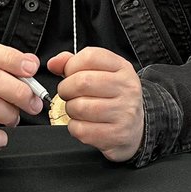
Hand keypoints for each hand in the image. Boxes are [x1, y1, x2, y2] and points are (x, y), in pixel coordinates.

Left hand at [48, 47, 143, 162]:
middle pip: (82, 82)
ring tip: (77, 109)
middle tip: (69, 94)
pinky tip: (83, 123)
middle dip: (66, 89)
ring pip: (79, 107)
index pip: (90, 57)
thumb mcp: (101, 73)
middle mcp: (127, 88)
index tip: (70, 74)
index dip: (71, 65)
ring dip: (70, 109)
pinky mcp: (116, 134)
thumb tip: (54, 63)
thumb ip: (75, 63)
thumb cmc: (113, 98)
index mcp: (123, 68)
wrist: (136, 127)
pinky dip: (74, 127)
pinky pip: (81, 129)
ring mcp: (123, 112)